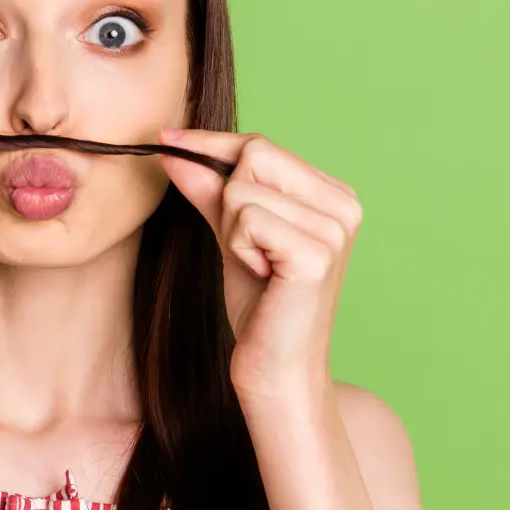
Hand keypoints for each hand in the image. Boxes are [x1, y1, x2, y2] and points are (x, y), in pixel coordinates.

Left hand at [158, 129, 363, 401]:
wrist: (275, 368)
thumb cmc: (260, 306)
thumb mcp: (231, 235)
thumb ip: (209, 190)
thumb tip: (172, 148)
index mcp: (333, 194)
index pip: (262, 146)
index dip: (211, 145)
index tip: (166, 142)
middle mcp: (343, 205)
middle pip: (254, 156)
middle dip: (228, 199)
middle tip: (243, 248)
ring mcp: (334, 229)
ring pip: (243, 191)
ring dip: (232, 232)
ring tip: (258, 267)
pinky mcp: (315, 255)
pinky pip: (246, 221)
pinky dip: (238, 248)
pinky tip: (262, 277)